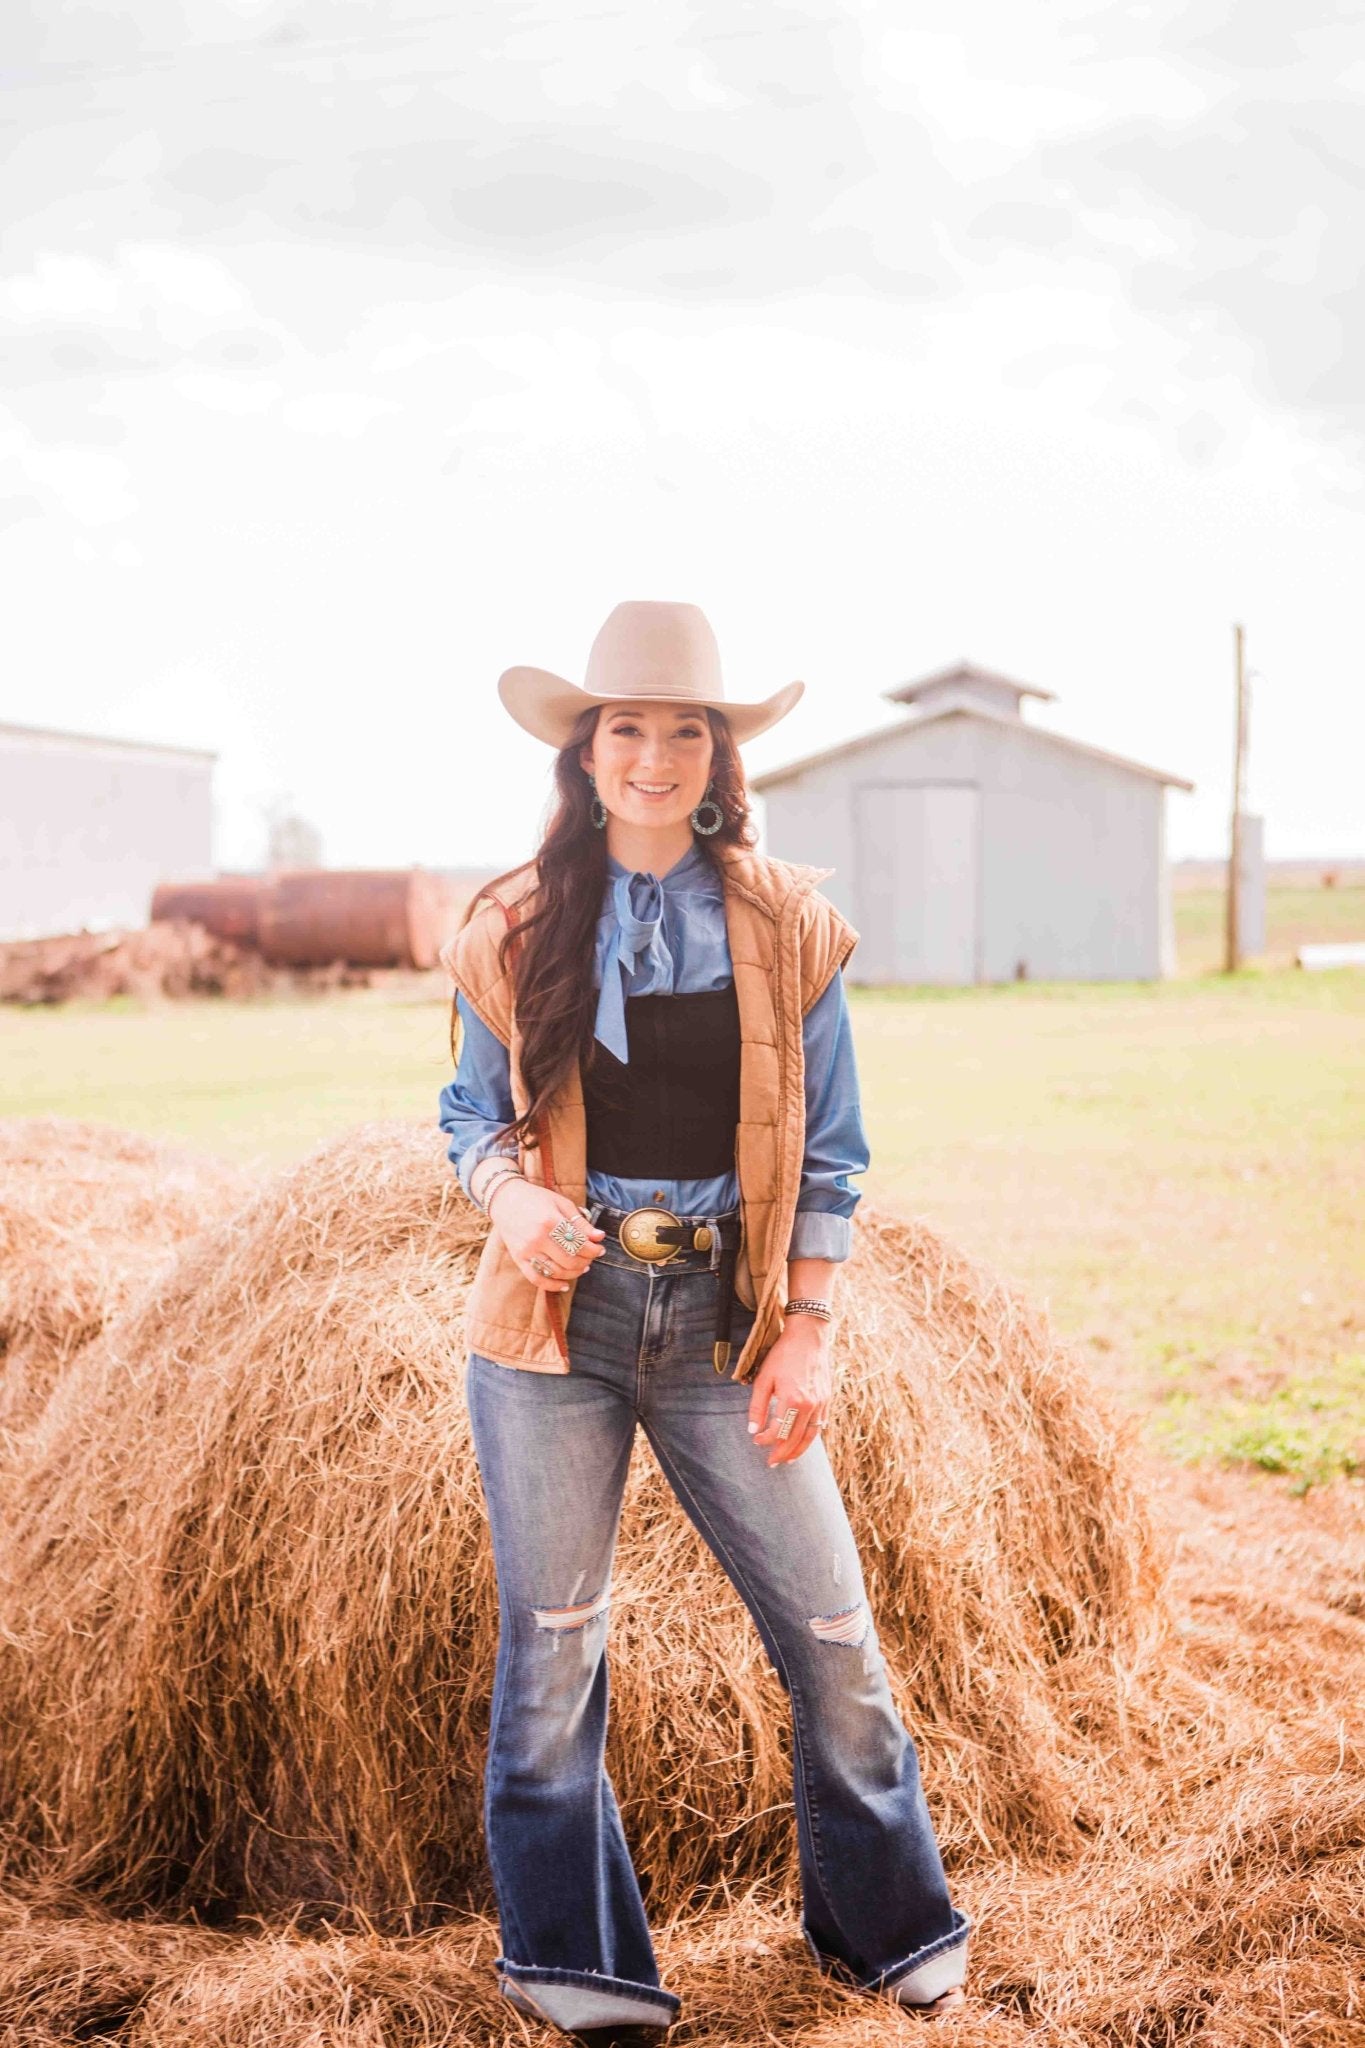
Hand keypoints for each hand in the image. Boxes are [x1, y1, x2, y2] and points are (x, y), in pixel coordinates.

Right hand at [487, 1179, 604, 1292]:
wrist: (505, 1200)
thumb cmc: (535, 1199)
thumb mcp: (561, 1203)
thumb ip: (580, 1222)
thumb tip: (599, 1237)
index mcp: (550, 1221)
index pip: (579, 1243)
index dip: (594, 1249)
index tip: (600, 1249)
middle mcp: (538, 1238)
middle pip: (570, 1260)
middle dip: (586, 1261)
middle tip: (591, 1257)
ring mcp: (527, 1250)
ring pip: (556, 1272)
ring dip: (574, 1273)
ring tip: (582, 1267)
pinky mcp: (518, 1258)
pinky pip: (536, 1279)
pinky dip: (552, 1286)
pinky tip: (564, 1285)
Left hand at [747, 1316, 832, 1465]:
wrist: (809, 1338)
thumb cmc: (783, 1355)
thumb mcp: (764, 1379)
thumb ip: (758, 1406)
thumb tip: (753, 1430)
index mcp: (792, 1400)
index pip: (778, 1432)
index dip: (766, 1440)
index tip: (756, 1440)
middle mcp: (809, 1405)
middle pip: (795, 1439)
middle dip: (781, 1453)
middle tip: (771, 1463)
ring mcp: (821, 1403)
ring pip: (810, 1436)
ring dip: (798, 1451)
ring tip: (788, 1460)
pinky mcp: (827, 1399)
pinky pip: (820, 1426)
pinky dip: (810, 1438)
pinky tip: (802, 1441)